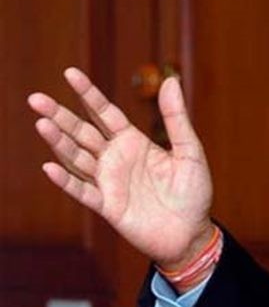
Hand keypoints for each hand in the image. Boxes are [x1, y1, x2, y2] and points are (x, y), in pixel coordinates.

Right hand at [27, 68, 213, 270]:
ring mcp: (109, 182)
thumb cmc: (193, 191)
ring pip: (78, 158)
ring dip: (59, 142)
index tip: (70, 73)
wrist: (192, 232)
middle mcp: (116, 159)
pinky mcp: (108, 206)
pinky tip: (50, 166)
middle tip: (36, 98)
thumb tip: (171, 80)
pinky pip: (83, 191)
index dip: (88, 94)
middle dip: (60, 115)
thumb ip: (176, 118)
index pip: (104, 113)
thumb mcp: (189, 150)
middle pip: (83, 132)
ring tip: (41, 123)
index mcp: (134, 142)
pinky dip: (67, 180)